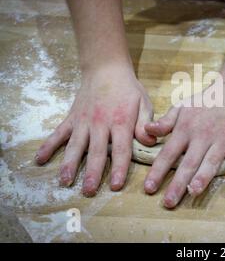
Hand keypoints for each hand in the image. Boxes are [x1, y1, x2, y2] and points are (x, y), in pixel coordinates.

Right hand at [35, 64, 155, 195]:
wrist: (106, 69)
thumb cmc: (128, 89)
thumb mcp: (144, 103)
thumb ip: (146, 124)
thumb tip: (149, 142)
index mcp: (121, 122)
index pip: (121, 149)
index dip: (118, 168)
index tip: (115, 185)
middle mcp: (100, 123)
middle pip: (96, 151)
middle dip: (91, 172)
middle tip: (88, 191)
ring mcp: (83, 121)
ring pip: (75, 145)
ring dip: (69, 164)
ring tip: (64, 181)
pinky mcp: (72, 118)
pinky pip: (59, 133)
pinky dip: (48, 146)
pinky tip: (39, 159)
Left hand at [143, 84, 224, 207]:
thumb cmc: (206, 101)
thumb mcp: (182, 107)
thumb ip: (166, 122)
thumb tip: (147, 131)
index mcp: (186, 129)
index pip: (168, 153)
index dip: (158, 171)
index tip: (149, 188)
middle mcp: (202, 137)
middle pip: (188, 163)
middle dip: (177, 183)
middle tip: (168, 202)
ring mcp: (221, 141)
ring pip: (210, 162)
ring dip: (203, 177)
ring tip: (193, 192)